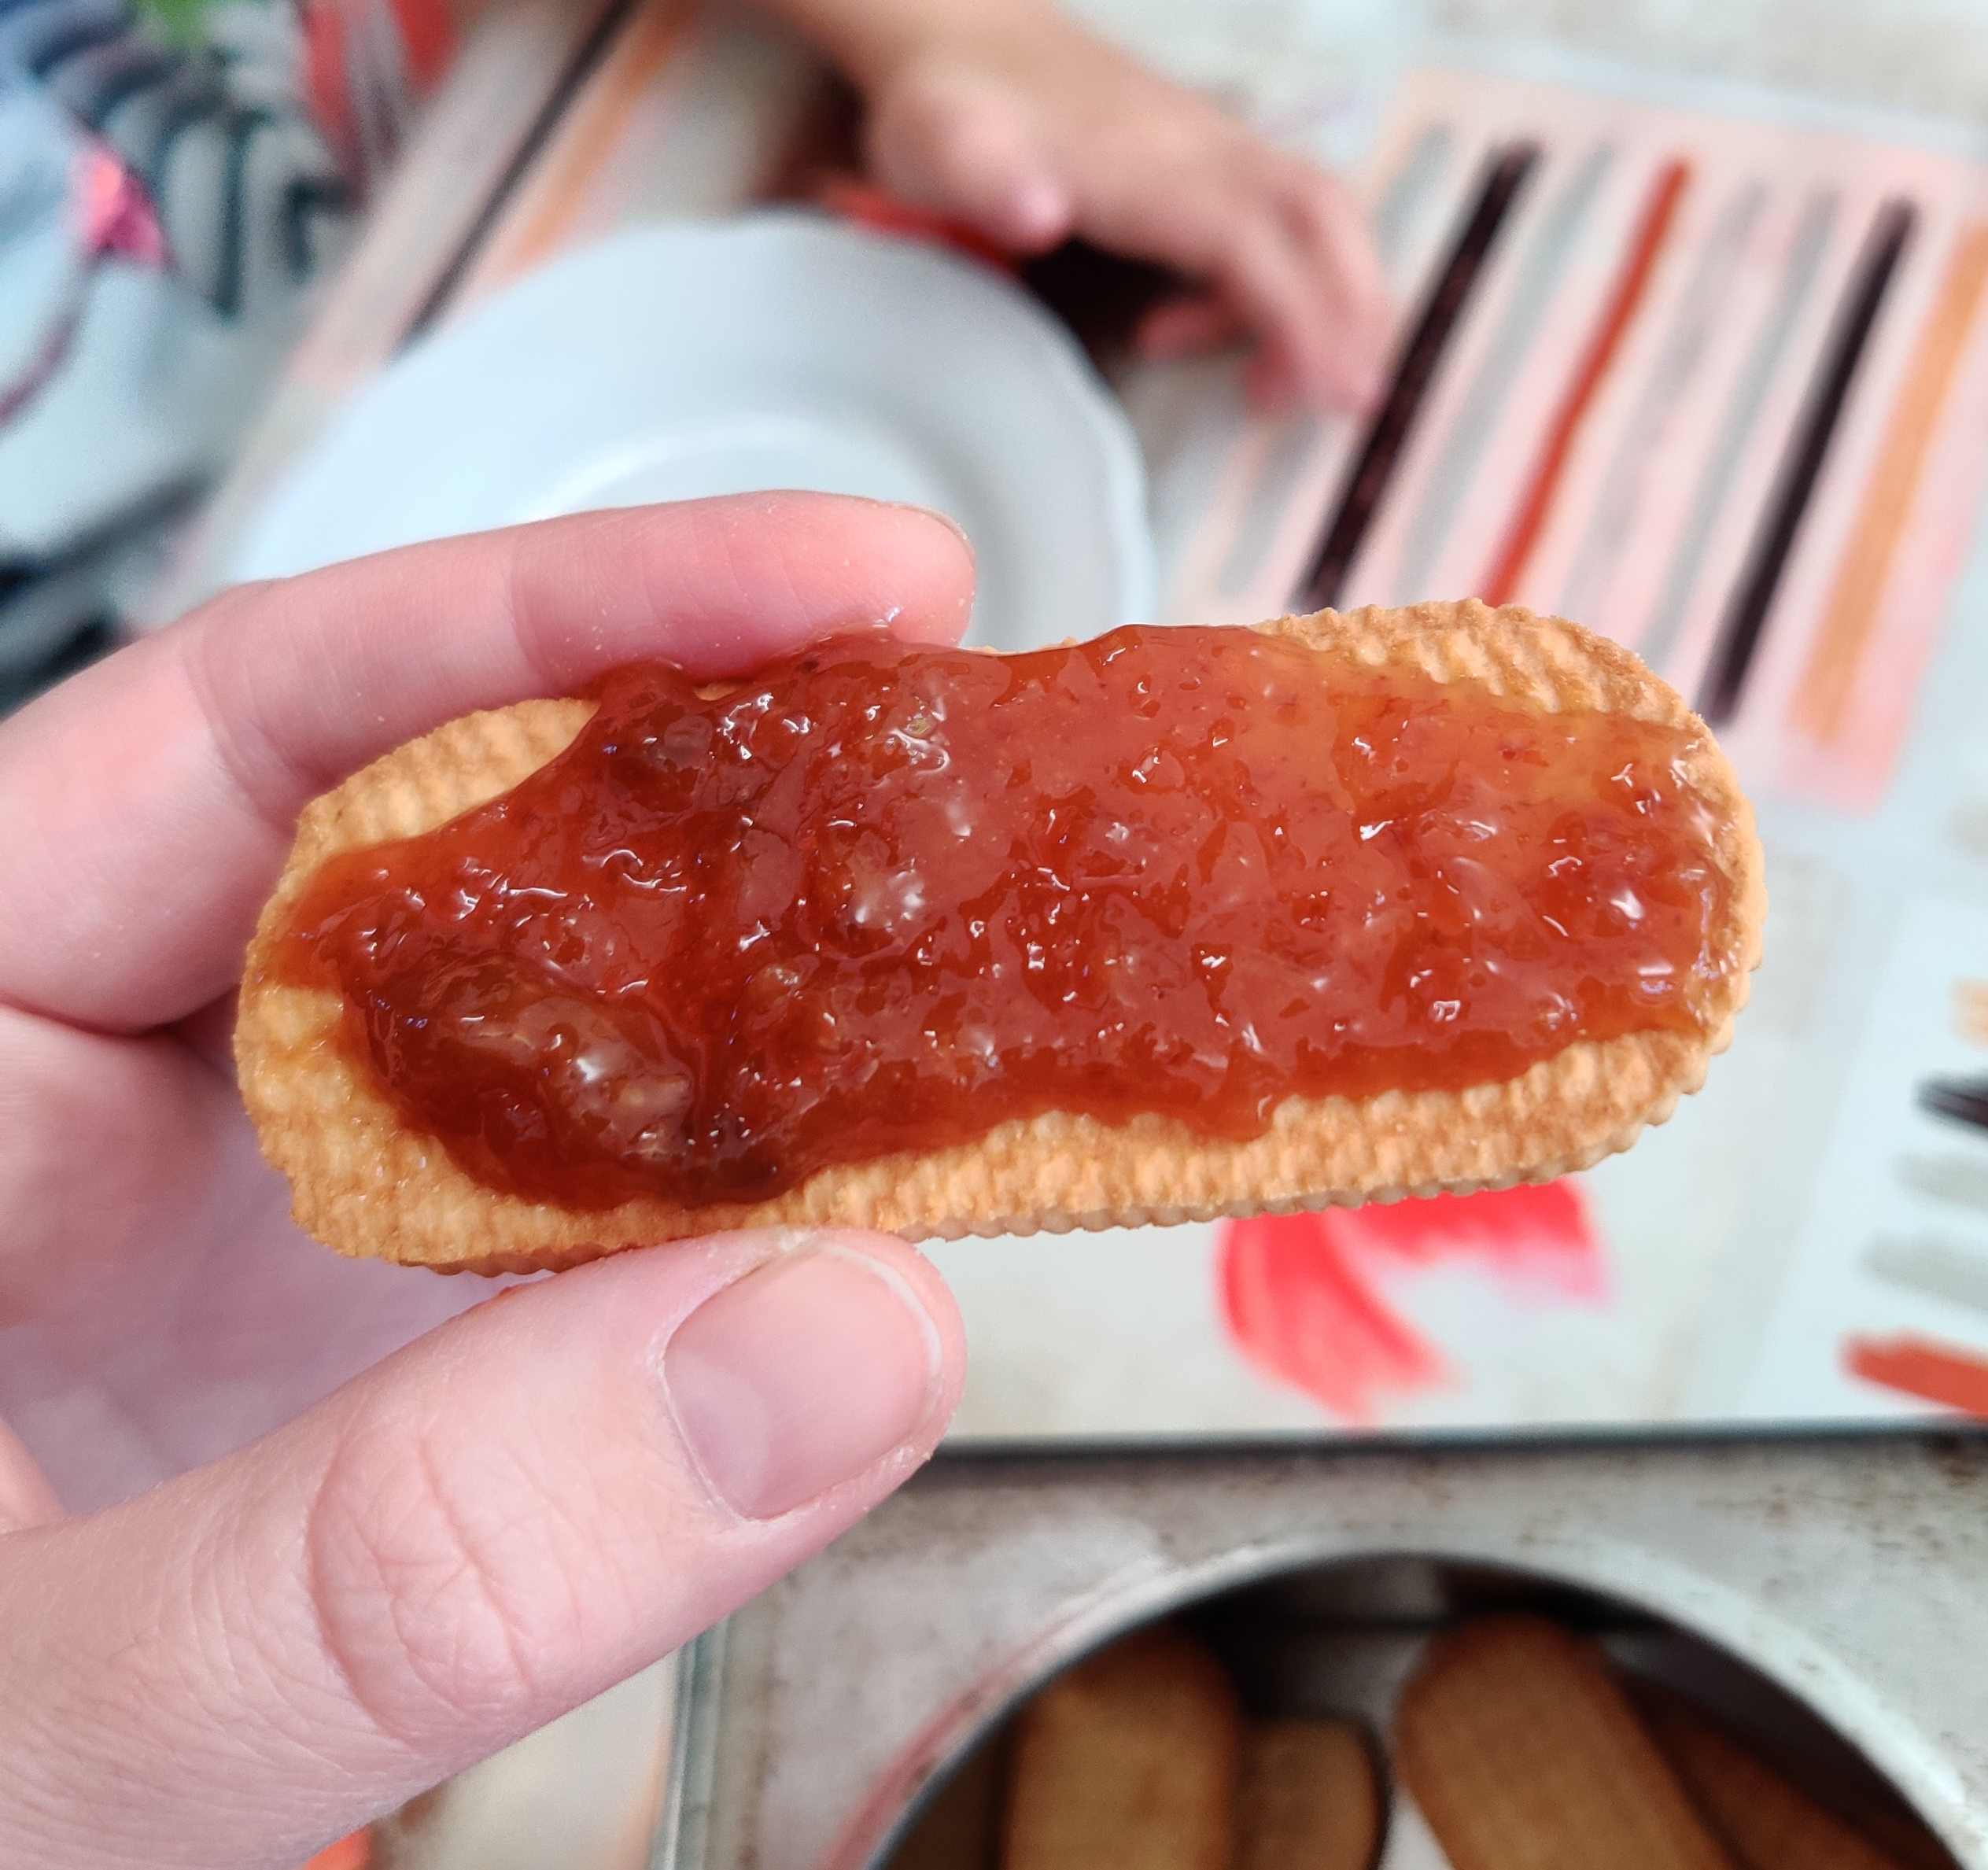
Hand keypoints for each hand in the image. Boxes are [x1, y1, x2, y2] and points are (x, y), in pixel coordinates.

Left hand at [0, 495, 972, 1868]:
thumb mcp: (57, 1725)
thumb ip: (390, 1560)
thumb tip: (842, 1345)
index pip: (255, 718)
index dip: (560, 615)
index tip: (849, 577)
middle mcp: (141, 1087)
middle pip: (456, 842)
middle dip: (730, 790)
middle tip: (971, 756)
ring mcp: (290, 1218)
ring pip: (569, 1041)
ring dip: (777, 1015)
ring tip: (983, 965)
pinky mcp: (404, 1346)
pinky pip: (611, 1223)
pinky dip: (756, 1212)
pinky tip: (878, 1201)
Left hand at [794, 0, 1391, 411]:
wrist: (961, 38)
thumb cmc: (949, 109)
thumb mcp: (939, 147)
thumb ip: (985, 180)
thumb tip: (1038, 213)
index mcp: (1148, 166)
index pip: (1256, 242)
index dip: (1301, 317)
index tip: (1328, 386)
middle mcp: (1202, 150)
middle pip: (1324, 219)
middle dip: (1354, 310)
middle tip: (1344, 399)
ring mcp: (1213, 151)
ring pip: (1320, 215)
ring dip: (1334, 300)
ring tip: (1281, 385)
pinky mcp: (1209, 159)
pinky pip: (1287, 218)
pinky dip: (1284, 283)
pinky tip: (1197, 333)